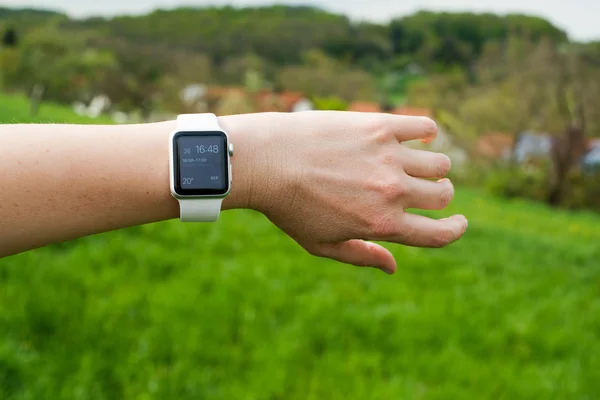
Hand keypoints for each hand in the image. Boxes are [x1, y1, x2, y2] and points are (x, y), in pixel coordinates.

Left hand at [220, 111, 467, 274]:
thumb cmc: (289, 207)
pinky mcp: (379, 126)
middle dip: (441, 197)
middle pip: (442, 195)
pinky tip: (419, 135)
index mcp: (382, 224)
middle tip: (427, 191)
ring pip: (439, 163)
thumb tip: (393, 267)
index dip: (455, 229)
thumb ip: (361, 255)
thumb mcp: (321, 244)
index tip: (459, 222)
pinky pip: (423, 126)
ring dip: (435, 167)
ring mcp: (389, 157)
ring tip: (419, 164)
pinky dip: (427, 131)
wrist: (265, 162)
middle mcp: (392, 191)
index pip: (439, 234)